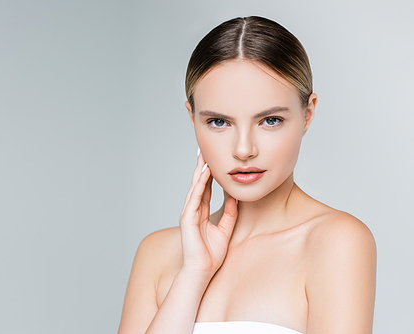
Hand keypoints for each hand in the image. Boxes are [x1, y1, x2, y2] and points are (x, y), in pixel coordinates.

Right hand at [179, 152, 237, 277]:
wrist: (202, 271)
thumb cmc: (211, 255)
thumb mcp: (226, 229)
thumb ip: (229, 213)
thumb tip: (234, 198)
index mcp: (200, 212)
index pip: (205, 189)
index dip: (208, 175)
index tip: (212, 160)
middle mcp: (192, 210)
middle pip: (198, 185)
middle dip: (201, 168)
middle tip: (204, 151)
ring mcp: (188, 214)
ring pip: (195, 188)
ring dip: (200, 173)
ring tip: (204, 158)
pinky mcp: (187, 219)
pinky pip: (194, 198)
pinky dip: (199, 186)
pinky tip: (204, 175)